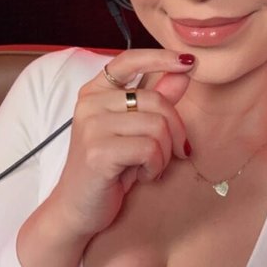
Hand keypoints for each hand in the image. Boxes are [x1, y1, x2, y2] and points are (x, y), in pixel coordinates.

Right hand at [49, 49, 194, 240]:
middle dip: (176, 130)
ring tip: (150, 166)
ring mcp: (91, 126)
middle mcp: (90, 103)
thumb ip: (157, 98)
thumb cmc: (110, 167)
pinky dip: (156, 166)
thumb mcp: (135, 130)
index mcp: (95, 92)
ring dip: (164, 153)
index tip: (189, 62)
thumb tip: (184, 71)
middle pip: (156, 101)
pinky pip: (150, 149)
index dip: (161, 57)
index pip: (129, 60)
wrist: (77, 209)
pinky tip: (143, 175)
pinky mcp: (98, 152)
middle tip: (176, 151)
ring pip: (157, 127)